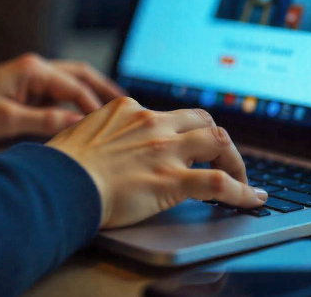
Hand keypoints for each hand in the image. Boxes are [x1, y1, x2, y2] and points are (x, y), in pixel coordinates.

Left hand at [0, 53, 124, 141]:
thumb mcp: (6, 119)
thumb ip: (45, 120)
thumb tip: (79, 125)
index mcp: (34, 71)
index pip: (75, 87)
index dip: (94, 106)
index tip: (110, 124)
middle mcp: (38, 69)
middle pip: (81, 74)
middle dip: (103, 88)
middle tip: (124, 104)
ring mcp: (35, 78)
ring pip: (73, 81)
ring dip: (92, 93)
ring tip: (113, 109)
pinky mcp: (32, 89)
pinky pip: (61, 93)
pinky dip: (76, 103)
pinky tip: (86, 117)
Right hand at [47, 97, 267, 228]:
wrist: (58, 183)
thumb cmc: (62, 164)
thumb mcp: (83, 132)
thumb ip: (103, 131)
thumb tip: (108, 140)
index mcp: (130, 110)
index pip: (174, 115)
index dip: (189, 131)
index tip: (194, 146)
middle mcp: (152, 124)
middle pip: (204, 121)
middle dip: (218, 140)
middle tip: (223, 159)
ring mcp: (165, 150)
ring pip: (219, 142)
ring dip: (234, 160)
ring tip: (241, 180)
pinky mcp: (171, 179)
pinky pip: (219, 183)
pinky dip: (240, 191)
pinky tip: (252, 199)